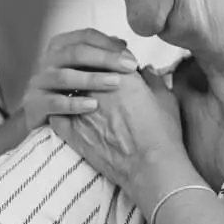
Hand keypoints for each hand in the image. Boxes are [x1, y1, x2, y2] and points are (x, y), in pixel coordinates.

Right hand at [23, 29, 140, 131]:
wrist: (43, 117)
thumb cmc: (70, 90)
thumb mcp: (86, 70)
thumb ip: (103, 56)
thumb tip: (122, 44)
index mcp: (61, 46)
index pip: (85, 36)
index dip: (109, 43)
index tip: (130, 56)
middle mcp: (48, 60)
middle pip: (76, 53)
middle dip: (105, 58)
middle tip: (129, 67)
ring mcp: (40, 81)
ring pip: (65, 76)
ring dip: (92, 79)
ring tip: (115, 83)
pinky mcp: (34, 103)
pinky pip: (54, 102)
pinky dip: (74, 104)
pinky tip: (93, 106)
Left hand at [50, 66, 183, 190]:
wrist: (151, 168)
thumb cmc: (163, 135)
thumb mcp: (166, 100)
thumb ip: (154, 79)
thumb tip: (146, 69)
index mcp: (121, 74)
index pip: (107, 55)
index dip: (110, 59)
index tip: (113, 66)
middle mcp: (97, 87)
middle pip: (84, 68)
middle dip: (89, 70)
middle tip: (94, 78)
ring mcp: (81, 109)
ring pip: (68, 89)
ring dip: (73, 89)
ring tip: (78, 95)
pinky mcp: (72, 131)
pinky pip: (57, 114)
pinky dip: (60, 112)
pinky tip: (65, 114)